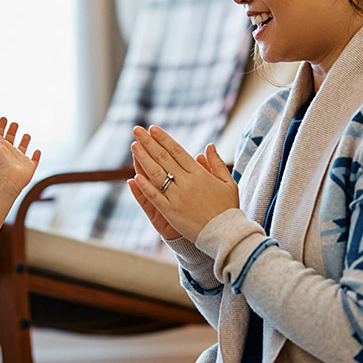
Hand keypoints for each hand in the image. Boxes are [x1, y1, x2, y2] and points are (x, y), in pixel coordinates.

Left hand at [0, 117, 40, 196]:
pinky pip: (34, 160)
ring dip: (24, 142)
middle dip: (12, 131)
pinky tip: (37, 151)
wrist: (6, 181)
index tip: (4, 118)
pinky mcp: (29, 167)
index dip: (1, 126)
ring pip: (22, 149)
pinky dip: (36, 156)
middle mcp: (9, 153)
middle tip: (14, 123)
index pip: (0, 134)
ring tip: (26, 135)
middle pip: (11, 139)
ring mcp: (19, 160)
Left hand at [130, 125, 238, 241]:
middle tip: (137, 130)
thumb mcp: (227, 182)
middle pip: (164, 158)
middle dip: (149, 142)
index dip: (163, 139)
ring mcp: (177, 197)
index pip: (177, 151)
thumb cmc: (227, 208)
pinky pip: (155, 196)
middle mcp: (186, 182)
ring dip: (143, 159)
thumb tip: (208, 146)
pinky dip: (145, 186)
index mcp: (199, 173)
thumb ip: (216, 163)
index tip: (153, 129)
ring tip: (134, 146)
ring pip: (156, 174)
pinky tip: (135, 176)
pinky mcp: (171, 212)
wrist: (226, 234)